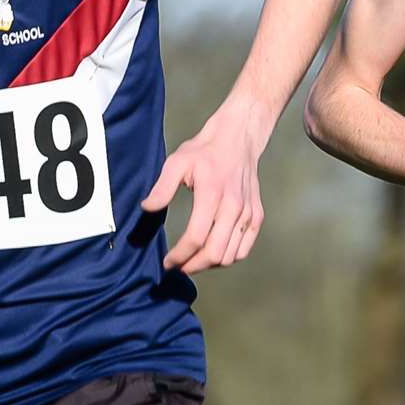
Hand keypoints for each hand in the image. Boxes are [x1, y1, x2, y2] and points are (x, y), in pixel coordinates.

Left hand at [141, 112, 264, 273]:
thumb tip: (147, 209)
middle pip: (215, 253)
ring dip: (210, 264)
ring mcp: (248, 212)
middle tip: (179, 266)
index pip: (196, 238)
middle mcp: (233, 207)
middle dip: (193, 266)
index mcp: (212, 194)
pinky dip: (230, 257)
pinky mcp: (256, 215)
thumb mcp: (177, 162)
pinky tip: (215, 253)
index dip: (179, 255)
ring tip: (194, 261)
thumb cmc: (205, 151)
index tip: (167, 261)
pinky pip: (245, 249)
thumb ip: (162, 188)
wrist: (238, 138)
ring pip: (231, 255)